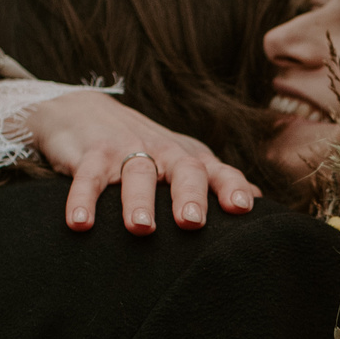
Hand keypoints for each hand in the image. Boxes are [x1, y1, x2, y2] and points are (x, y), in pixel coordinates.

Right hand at [26, 90, 261, 233]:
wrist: (81, 110)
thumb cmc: (141, 145)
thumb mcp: (179, 158)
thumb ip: (215, 178)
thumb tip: (258, 199)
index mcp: (187, 157)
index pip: (216, 171)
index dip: (231, 187)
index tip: (242, 207)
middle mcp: (162, 152)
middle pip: (182, 169)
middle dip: (189, 194)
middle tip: (192, 222)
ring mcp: (125, 149)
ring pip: (136, 172)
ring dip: (139, 201)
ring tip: (141, 228)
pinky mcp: (89, 153)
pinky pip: (87, 177)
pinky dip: (82, 200)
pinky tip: (80, 224)